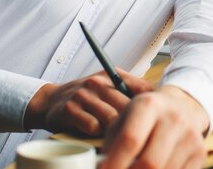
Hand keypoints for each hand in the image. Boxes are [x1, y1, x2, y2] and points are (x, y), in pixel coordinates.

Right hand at [24, 69, 151, 135]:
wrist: (50, 101)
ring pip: (111, 117)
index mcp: (112, 75)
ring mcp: (83, 95)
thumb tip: (161, 104)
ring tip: (118, 138)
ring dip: (115, 131)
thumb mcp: (108, 87)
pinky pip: (92, 126)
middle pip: (128, 106)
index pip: (141, 88)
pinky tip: (97, 135)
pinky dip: (97, 134)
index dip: (152, 106)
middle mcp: (98, 82)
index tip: (157, 119)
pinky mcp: (70, 109)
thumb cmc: (86, 98)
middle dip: (134, 123)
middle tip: (138, 135)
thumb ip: (130, 92)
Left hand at [100, 85, 208, 168]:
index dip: (114, 163)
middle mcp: (173, 118)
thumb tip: (99, 168)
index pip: (130, 140)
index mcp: (149, 105)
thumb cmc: (145, 117)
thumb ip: (111, 144)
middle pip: (149, 162)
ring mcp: (190, 136)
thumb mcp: (125, 119)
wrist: (182, 106)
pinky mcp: (200, 152)